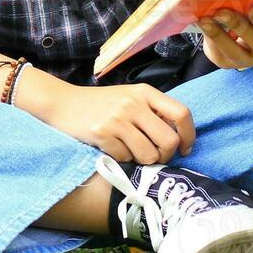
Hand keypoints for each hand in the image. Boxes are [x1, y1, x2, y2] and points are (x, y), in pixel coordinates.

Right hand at [38, 82, 195, 164]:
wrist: (63, 104)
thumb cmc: (101, 105)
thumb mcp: (130, 98)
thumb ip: (153, 112)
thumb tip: (180, 138)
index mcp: (145, 92)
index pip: (182, 114)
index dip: (189, 135)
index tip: (185, 149)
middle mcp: (133, 103)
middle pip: (169, 141)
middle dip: (165, 156)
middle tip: (155, 156)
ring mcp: (117, 118)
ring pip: (149, 155)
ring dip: (142, 160)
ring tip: (129, 149)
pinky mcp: (102, 133)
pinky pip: (125, 159)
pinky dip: (122, 159)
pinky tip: (112, 147)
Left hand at [197, 5, 252, 70]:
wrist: (235, 37)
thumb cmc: (249, 17)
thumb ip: (252, 3)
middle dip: (240, 27)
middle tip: (223, 13)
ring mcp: (247, 60)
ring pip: (236, 52)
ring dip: (219, 35)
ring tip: (205, 21)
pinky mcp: (228, 63)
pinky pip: (219, 54)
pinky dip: (209, 39)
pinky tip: (201, 25)